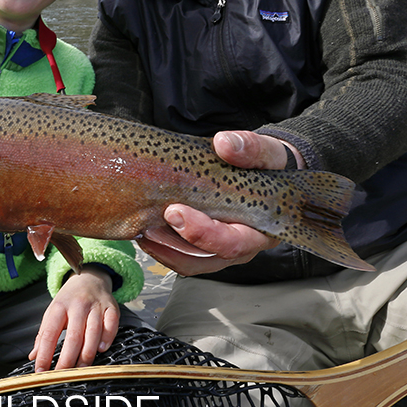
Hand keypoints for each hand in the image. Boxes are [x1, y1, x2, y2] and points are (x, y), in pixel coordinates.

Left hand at [29, 267, 118, 372]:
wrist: (89, 278)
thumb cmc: (69, 300)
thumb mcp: (52, 312)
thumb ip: (43, 335)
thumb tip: (33, 356)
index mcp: (59, 307)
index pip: (50, 333)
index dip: (45, 354)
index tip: (41, 370)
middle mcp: (78, 306)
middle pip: (73, 336)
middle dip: (67, 359)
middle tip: (62, 375)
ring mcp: (96, 306)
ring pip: (93, 332)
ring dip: (87, 354)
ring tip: (81, 369)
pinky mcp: (111, 308)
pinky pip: (111, 324)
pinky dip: (107, 338)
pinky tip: (101, 349)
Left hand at [138, 131, 300, 274]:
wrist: (264, 169)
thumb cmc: (266, 165)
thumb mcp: (265, 151)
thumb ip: (250, 148)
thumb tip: (225, 143)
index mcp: (261, 228)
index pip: (234, 242)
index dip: (203, 233)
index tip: (175, 212)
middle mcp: (243, 245)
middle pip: (207, 259)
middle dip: (175, 244)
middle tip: (148, 225)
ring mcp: (222, 249)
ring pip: (190, 263)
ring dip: (163, 249)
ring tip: (140, 229)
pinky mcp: (205, 246)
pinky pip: (182, 256)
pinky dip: (161, 246)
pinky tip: (144, 229)